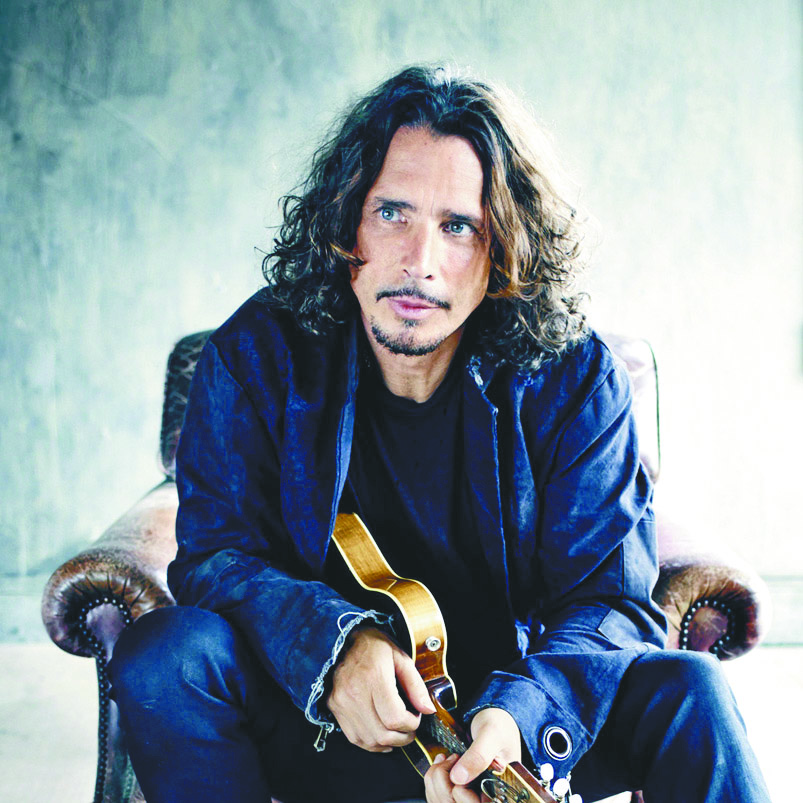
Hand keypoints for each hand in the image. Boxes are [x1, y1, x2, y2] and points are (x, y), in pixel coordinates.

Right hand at [326, 627, 434, 751]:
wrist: (342, 639)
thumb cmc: (373, 645)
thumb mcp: (400, 657)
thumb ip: (415, 684)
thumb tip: (428, 710)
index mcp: (373, 677)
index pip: (395, 718)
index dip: (411, 724)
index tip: (416, 717)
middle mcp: (355, 693)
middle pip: (383, 734)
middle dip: (403, 737)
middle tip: (410, 728)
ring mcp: (342, 703)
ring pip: (369, 740)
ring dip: (388, 743)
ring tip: (398, 732)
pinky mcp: (335, 708)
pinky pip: (355, 738)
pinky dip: (372, 743)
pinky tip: (382, 735)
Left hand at [423, 707, 521, 802]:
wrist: (493, 720)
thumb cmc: (499, 726)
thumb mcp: (492, 735)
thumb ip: (479, 755)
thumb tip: (458, 778)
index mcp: (499, 793)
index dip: (459, 789)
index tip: (458, 760)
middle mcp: (485, 798)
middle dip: (442, 779)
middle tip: (448, 757)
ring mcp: (471, 796)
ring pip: (441, 801)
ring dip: (435, 778)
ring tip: (444, 758)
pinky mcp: (458, 792)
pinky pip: (438, 797)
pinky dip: (433, 780)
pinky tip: (440, 764)